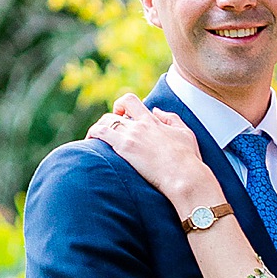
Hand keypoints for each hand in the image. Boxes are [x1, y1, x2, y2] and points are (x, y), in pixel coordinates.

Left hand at [86, 94, 213, 208]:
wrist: (184, 176)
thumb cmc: (188, 160)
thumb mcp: (185, 133)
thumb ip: (170, 119)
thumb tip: (156, 110)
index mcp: (152, 121)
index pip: (131, 101)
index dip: (122, 106)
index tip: (121, 116)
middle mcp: (140, 125)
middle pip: (114, 112)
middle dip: (108, 120)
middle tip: (107, 134)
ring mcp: (131, 135)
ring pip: (105, 122)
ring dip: (97, 129)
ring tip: (94, 140)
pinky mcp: (124, 147)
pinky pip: (100, 134)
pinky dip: (92, 135)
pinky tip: (88, 144)